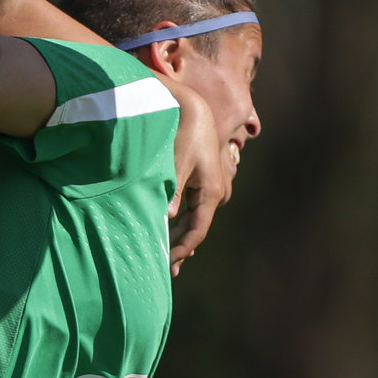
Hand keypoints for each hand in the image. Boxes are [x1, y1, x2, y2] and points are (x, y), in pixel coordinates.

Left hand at [164, 84, 231, 275]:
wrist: (193, 110)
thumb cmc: (184, 135)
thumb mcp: (176, 164)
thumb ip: (171, 192)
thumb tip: (165, 218)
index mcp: (210, 192)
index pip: (197, 231)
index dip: (182, 249)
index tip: (167, 263)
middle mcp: (214, 192)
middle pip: (195, 227)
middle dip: (179, 246)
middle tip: (163, 267)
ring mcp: (209, 187)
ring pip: (193, 218)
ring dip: (179, 234)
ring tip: (165, 255)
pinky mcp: (201, 180)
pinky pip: (191, 207)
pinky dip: (179, 219)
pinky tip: (169, 230)